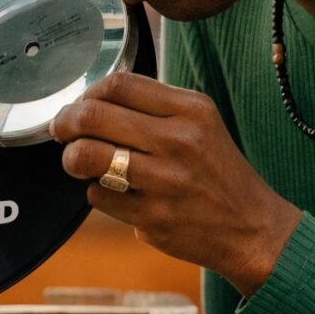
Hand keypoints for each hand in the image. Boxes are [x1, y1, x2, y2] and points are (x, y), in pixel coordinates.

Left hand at [52, 73, 301, 296]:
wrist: (251, 228)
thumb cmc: (217, 173)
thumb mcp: (201, 125)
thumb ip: (154, 108)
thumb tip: (93, 99)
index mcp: (191, 110)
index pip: (118, 84)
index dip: (86, 93)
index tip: (80, 105)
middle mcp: (179, 141)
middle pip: (93, 116)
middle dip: (65, 123)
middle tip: (62, 132)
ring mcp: (165, 181)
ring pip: (87, 156)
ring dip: (73, 159)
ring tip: (80, 162)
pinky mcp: (152, 217)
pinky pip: (98, 196)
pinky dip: (97, 193)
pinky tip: (116, 193)